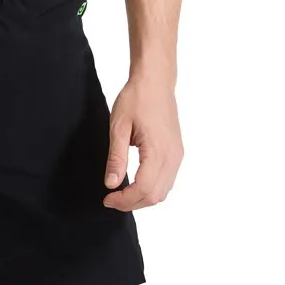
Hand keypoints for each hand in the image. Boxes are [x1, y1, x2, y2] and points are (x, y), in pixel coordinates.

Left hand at [102, 73, 183, 210]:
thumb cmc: (136, 98)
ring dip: (143, 198)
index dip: (125, 200)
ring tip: (122, 193)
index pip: (144, 188)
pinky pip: (168, 180)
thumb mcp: (118, 126)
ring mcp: (177, 155)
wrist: (155, 81)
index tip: (107, 199)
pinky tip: (136, 182)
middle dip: (132, 203)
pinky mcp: (177, 152)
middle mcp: (172, 156)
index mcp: (157, 150)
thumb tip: (111, 184)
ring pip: (164, 191)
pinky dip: (152, 188)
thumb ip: (116, 157)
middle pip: (156, 196)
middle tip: (111, 199)